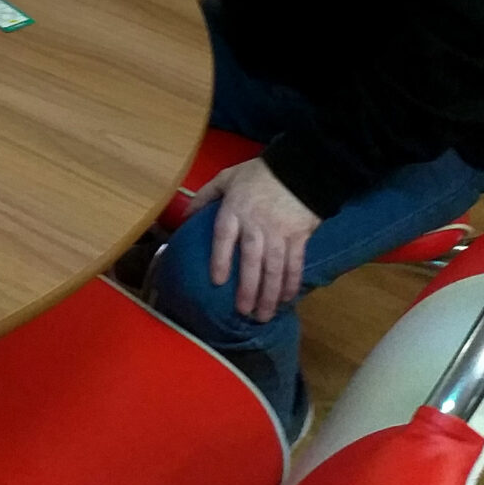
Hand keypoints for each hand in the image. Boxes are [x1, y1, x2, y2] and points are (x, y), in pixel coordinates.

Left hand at [189, 158, 319, 321]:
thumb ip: (205, 196)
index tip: (218, 282)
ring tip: (263, 316)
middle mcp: (256, 224)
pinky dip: (292, 283)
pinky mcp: (299, 237)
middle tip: (243, 312)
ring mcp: (279, 233)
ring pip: (274, 268)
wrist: (299, 167)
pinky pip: (295, 264)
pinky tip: (286, 300)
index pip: (224, 237)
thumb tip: (184, 216)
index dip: (220, 260)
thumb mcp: (226, 178)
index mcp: (235, 209)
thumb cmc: (258, 174)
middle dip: (248, 289)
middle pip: (252, 261)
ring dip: (269, 294)